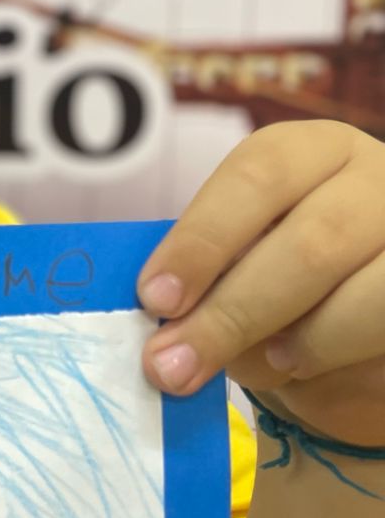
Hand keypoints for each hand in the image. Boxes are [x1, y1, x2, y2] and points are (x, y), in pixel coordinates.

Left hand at [135, 121, 384, 447]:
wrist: (349, 330)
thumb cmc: (274, 281)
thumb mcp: (235, 263)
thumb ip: (204, 280)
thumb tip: (162, 329)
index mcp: (312, 152)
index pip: (259, 173)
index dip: (202, 238)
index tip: (154, 298)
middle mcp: (377, 179)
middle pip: (313, 241)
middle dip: (234, 311)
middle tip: (171, 365)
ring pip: (370, 292)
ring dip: (302, 342)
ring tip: (259, 364)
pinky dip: (336, 358)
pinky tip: (300, 366)